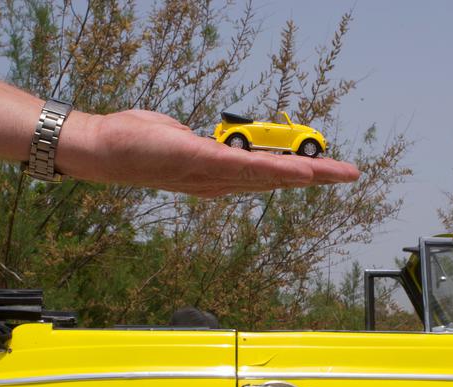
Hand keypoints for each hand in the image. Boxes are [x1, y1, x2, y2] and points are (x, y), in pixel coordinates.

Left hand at [58, 109, 360, 195]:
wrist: (102, 150)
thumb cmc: (136, 143)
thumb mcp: (180, 138)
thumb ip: (204, 144)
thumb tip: (217, 143)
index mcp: (216, 177)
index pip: (266, 177)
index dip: (299, 176)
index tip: (328, 172)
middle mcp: (217, 182)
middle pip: (276, 181)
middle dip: (316, 178)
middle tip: (351, 174)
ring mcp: (210, 174)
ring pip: (268, 177)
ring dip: (305, 175)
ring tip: (336, 173)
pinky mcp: (201, 160)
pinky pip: (246, 167)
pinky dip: (275, 169)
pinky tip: (297, 169)